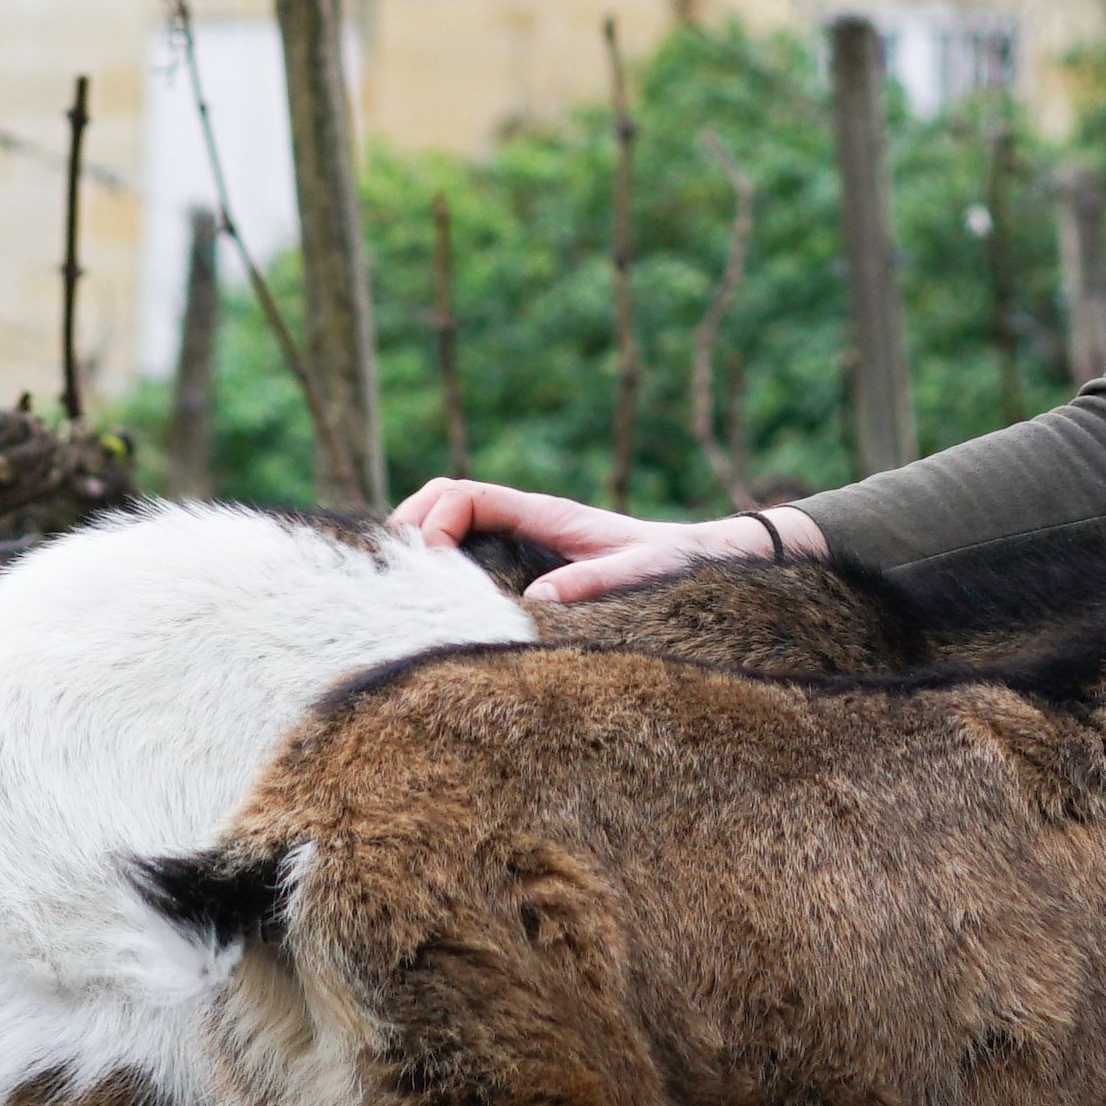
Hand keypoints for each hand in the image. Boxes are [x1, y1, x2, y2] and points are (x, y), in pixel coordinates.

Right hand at [389, 472, 786, 606]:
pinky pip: (472, 556)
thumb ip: (596, 583)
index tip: (430, 567)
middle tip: (394, 578)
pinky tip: (439, 611)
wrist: (711, 561)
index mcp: (546, 514)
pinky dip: (444, 570)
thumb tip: (538, 603)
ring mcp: (525, 542)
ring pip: (453, 525)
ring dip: (421, 547)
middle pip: (445, 500)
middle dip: (410, 528)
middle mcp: (529, 521)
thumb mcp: (643, 574)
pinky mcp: (530, 568)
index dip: (434, 522)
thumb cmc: (680, 566)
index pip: (465, 495)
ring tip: (405, 593)